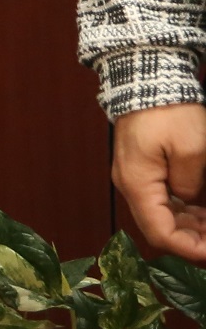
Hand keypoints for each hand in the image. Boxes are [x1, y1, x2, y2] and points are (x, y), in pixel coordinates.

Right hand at [113, 103, 205, 261]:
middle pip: (160, 228)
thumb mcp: (193, 150)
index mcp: (137, 184)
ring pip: (164, 216)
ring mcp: (136, 176)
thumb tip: (190, 202)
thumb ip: (192, 185)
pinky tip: (205, 211)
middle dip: (193, 240)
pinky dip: (186, 211)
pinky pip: (164, 200)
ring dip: (192, 227)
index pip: (160, 233)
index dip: (190, 249)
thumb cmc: (168, 111)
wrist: (147, 78)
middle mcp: (131, 185)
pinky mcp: (143, 168)